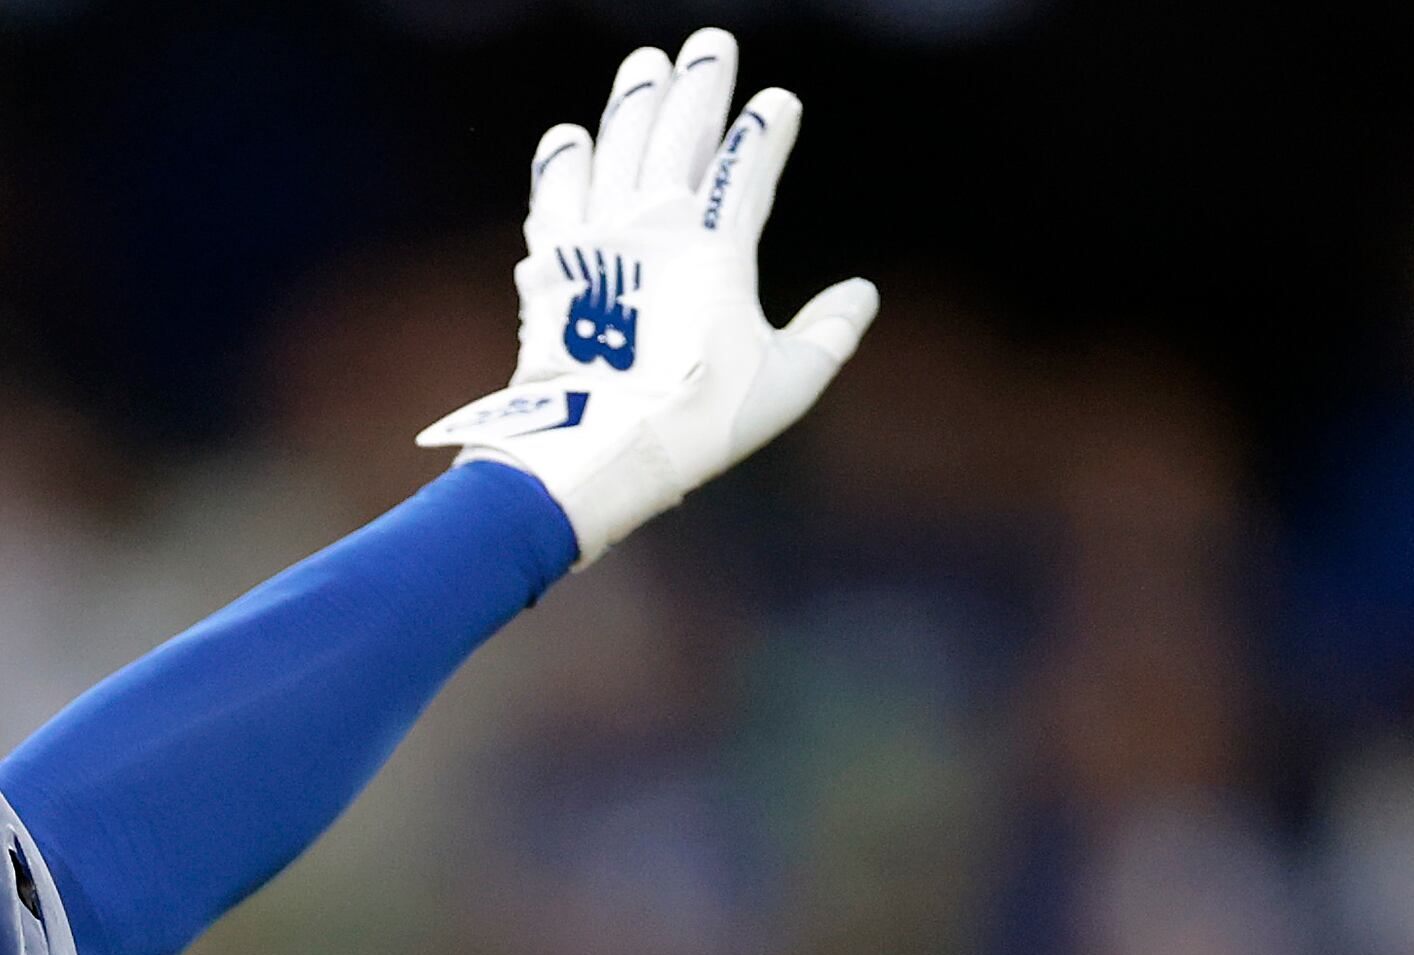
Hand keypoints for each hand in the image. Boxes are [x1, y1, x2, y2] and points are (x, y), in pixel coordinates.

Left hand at [417, 28, 877, 561]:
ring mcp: (597, 240)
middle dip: (698, 85)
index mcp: (717, 248)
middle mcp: (654, 227)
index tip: (777, 102)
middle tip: (710, 43)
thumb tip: (862, 294)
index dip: (764, 131)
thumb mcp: (785, 385)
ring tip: (645, 65)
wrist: (593, 452)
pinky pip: (555, 199)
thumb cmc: (695, 423)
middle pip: (677, 135)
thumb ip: (829, 334)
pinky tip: (568, 137)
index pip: (747, 168)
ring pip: (616, 150)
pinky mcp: (551, 268)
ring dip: (633, 104)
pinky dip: (562, 165)